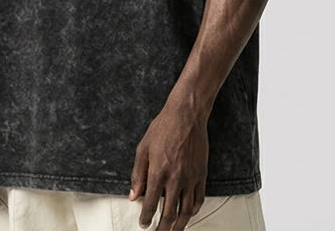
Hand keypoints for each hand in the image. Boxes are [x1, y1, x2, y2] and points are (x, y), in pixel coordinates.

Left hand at [128, 103, 208, 229]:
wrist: (186, 115)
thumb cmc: (163, 127)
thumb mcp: (143, 148)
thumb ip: (138, 174)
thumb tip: (133, 196)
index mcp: (158, 172)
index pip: (151, 204)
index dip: (146, 218)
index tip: (143, 224)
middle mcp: (175, 178)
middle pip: (170, 214)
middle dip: (162, 228)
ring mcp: (191, 177)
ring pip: (186, 211)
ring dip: (179, 225)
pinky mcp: (201, 174)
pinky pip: (199, 199)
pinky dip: (193, 210)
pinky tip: (188, 214)